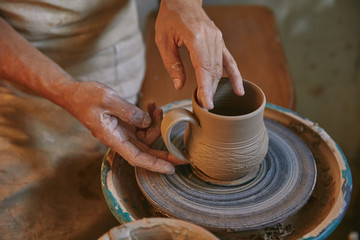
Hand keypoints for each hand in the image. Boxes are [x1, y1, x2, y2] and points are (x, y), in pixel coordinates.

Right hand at [65, 81, 182, 173]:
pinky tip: (151, 106)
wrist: (74, 94)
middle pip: (146, 151)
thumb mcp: (108, 99)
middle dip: (164, 153)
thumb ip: (129, 112)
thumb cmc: (86, 97)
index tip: (171, 169)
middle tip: (183, 154)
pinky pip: (141, 126)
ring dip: (156, 124)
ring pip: (146, 136)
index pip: (137, 157)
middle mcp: (119, 138)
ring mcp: (122, 132)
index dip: (155, 164)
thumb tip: (146, 121)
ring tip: (157, 107)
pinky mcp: (123, 124)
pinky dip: (149, 118)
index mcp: (113, 138)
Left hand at [155, 0, 243, 108]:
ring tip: (212, 101)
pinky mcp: (220, 41)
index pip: (203, 68)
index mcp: (196, 37)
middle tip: (205, 107)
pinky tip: (239, 90)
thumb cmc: (170, 17)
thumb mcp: (163, 40)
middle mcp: (211, 38)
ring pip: (221, 68)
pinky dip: (235, 76)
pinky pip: (230, 61)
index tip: (207, 104)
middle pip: (214, 71)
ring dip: (217, 86)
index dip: (206, 88)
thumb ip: (172, 64)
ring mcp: (218, 39)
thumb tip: (180, 86)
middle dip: (210, 91)